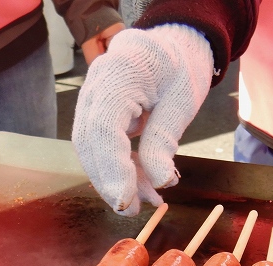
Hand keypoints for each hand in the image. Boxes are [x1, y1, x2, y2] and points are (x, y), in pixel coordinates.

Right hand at [72, 24, 213, 215]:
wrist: (173, 47)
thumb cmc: (181, 69)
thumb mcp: (182, 102)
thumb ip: (164, 140)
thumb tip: (159, 182)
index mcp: (118, 73)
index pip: (103, 128)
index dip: (112, 168)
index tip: (126, 200)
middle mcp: (95, 86)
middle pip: (90, 142)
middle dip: (110, 181)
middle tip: (133, 210)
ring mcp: (92, 99)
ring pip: (93, 148)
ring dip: (117, 179)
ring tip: (146, 202)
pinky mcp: (98, 113)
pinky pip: (103, 145)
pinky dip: (122, 168)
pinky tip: (144, 185)